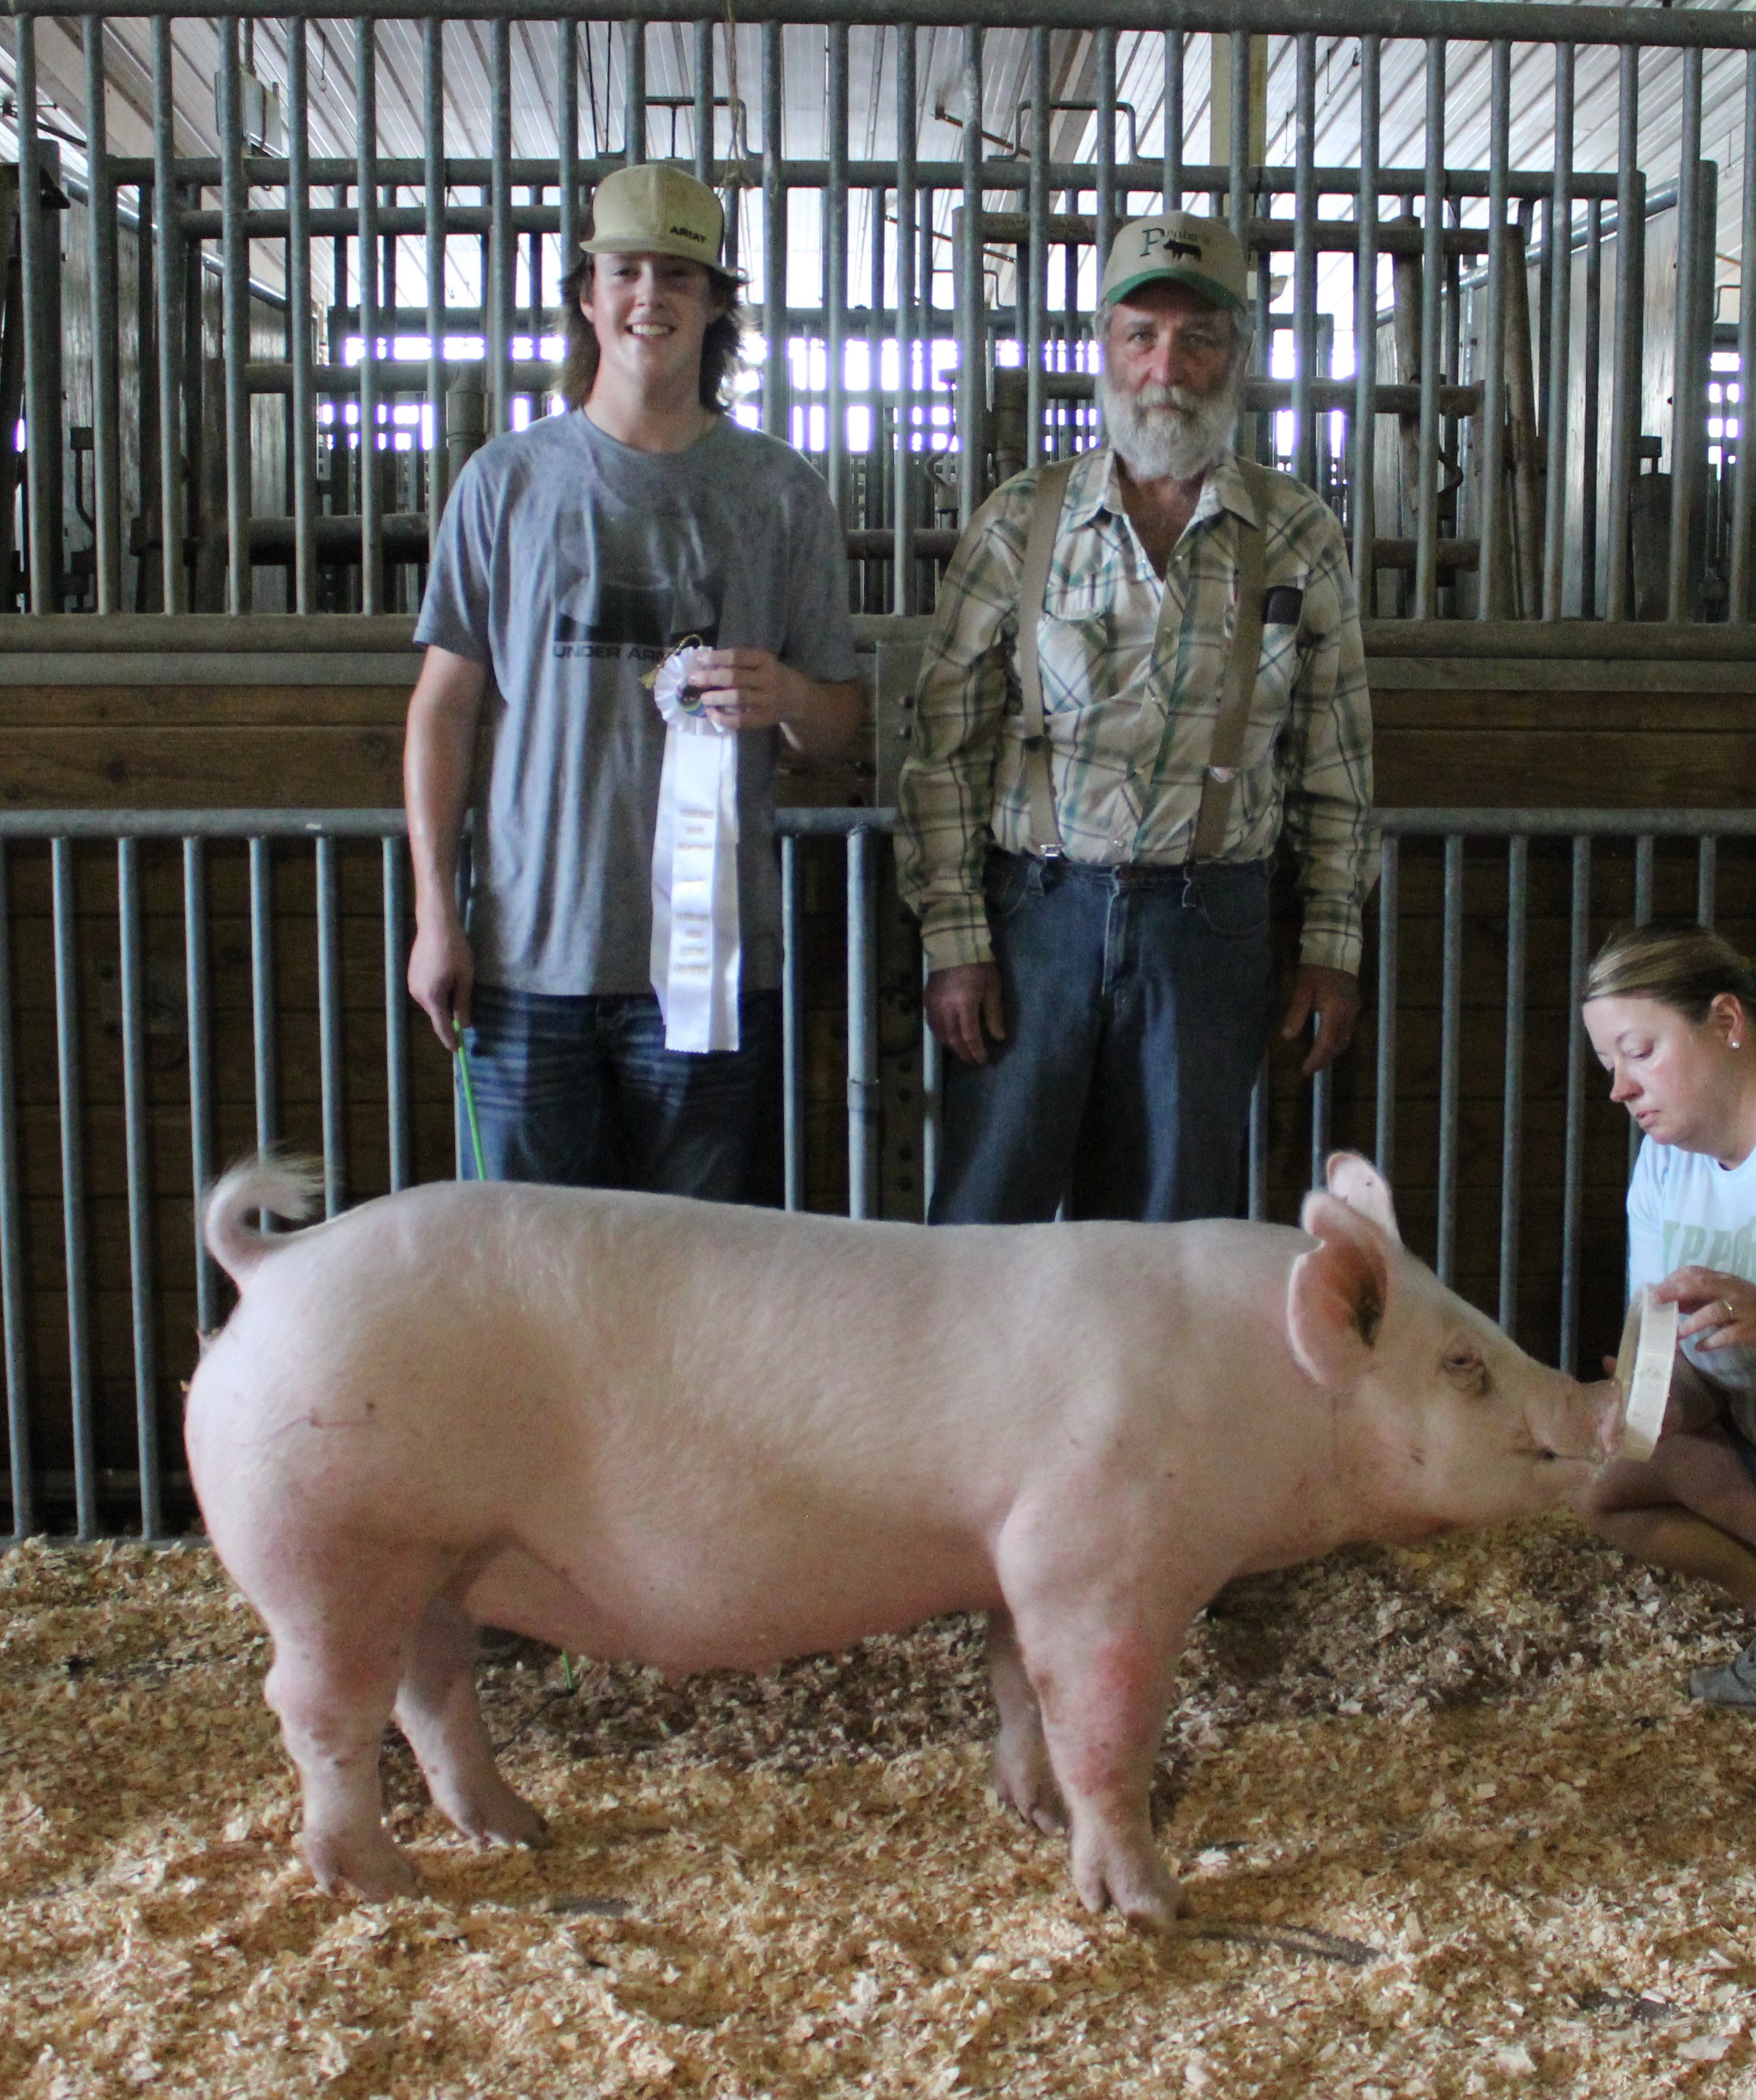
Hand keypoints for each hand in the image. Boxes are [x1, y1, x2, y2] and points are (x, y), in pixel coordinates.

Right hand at [408, 913, 473, 1049]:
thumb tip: (465, 1025)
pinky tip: (446, 975)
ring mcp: (412, 985)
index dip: (450, 1039)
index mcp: (432, 997)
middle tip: (465, 1001)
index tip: (457, 1050)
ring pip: (432, 1003)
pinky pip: (427, 992)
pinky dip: (438, 992)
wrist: (436, 924)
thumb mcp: (465, 978)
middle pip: (437, 1014)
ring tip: (456, 980)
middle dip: (450, 1015)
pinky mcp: (411, 976)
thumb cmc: (455, 950)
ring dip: (444, 1001)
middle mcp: (418, 994)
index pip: (441, 1026)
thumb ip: (464, 1004)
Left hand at [689, 647, 808, 733]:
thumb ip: (739, 662)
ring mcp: (767, 700)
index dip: (716, 657)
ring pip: (738, 698)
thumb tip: (704, 663)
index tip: (698, 659)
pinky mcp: (765, 718)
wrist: (797, 698)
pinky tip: (712, 714)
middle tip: (693, 679)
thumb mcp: (762, 662)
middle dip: (711, 677)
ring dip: (716, 697)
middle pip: (735, 677)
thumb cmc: (772, 676)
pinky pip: (742, 720)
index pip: (737, 656)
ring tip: (702, 698)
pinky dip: (724, 718)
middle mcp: (768, 679)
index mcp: (765, 660)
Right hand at [924, 962, 1004, 1065]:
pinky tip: (947, 1038)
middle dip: (964, 1053)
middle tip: (972, 1061)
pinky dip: (940, 1035)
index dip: (976, 1051)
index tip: (983, 1060)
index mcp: (964, 1005)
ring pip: (940, 1034)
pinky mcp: (927, 1000)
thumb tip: (998, 1037)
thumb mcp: (992, 988)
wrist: (953, 945)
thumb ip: (994, 1014)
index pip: (969, 1036)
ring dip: (952, 1046)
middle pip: (953, 1039)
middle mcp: (946, 1008)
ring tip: (962, 1052)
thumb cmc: (978, 965)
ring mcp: (933, 1005)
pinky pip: (932, 1024)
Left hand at [1280, 965, 1360, 1077]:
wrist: (1336, 950)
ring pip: (1345, 1039)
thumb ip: (1296, 1013)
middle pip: (1338, 1044)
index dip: (1316, 1058)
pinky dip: (1337, 1042)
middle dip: (1324, 1059)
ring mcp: (1354, 1010)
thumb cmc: (1316, 968)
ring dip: (1332, 1052)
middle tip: (1310, 1069)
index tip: (1305, 1070)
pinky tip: (1327, 1044)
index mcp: (1336, 1011)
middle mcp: (1349, 1014)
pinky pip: (1347, 1030)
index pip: (1326, 1042)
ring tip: (1317, 1061)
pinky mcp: (1354, 1006)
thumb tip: (1287, 1036)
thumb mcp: (1302, 989)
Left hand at [1655, 1268, 1755, 1351]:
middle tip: (1658, 1302)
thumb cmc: (1745, 1306)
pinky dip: (1711, 1342)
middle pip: (1702, 1285)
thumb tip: (1667, 1301)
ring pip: (1715, 1311)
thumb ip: (1697, 1298)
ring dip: (1693, 1323)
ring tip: (1678, 1333)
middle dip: (1676, 1291)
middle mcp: (1732, 1290)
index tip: (1655, 1291)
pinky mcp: (1749, 1329)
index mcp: (1723, 1279)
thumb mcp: (1721, 1297)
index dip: (1673, 1280)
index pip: (1694, 1272)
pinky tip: (1699, 1347)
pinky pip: (1728, 1335)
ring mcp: (1742, 1308)